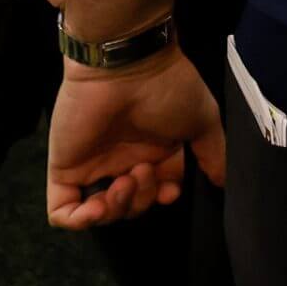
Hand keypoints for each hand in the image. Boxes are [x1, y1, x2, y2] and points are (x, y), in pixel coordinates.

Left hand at [46, 46, 226, 229]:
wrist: (126, 66)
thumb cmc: (168, 88)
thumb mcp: (203, 120)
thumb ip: (214, 154)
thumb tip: (223, 183)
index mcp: (154, 148)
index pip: (157, 189)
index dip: (162, 197)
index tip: (170, 190)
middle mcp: (123, 158)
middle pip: (132, 204)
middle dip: (143, 200)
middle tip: (145, 172)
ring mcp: (93, 164)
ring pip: (101, 212)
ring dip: (118, 208)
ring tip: (126, 181)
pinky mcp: (65, 168)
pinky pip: (63, 210)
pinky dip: (81, 220)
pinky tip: (99, 207)